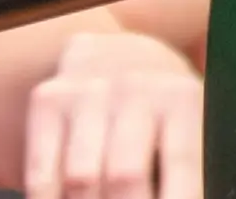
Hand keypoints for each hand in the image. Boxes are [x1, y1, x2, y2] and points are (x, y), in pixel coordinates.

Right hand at [23, 30, 200, 198]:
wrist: (113, 52)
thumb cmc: (160, 105)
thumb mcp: (188, 119)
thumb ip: (187, 163)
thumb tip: (194, 195)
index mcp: (182, 97)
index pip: (181, 164)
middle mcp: (135, 87)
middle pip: (125, 177)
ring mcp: (88, 92)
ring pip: (81, 180)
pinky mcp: (48, 100)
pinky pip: (42, 174)